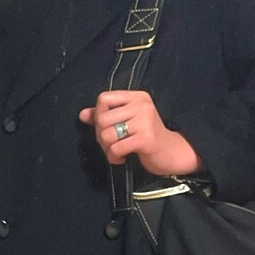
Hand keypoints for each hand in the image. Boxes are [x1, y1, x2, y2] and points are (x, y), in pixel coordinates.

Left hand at [79, 90, 202, 174]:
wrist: (172, 153)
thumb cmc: (147, 136)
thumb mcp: (127, 122)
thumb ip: (104, 116)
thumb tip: (83, 115)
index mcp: (137, 97)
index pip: (103, 98)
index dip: (98, 115)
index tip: (107, 127)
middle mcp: (142, 105)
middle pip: (102, 119)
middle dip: (101, 136)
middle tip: (112, 144)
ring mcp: (145, 121)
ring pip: (107, 134)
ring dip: (107, 149)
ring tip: (117, 152)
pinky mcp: (146, 138)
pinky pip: (116, 148)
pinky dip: (115, 157)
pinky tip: (123, 158)